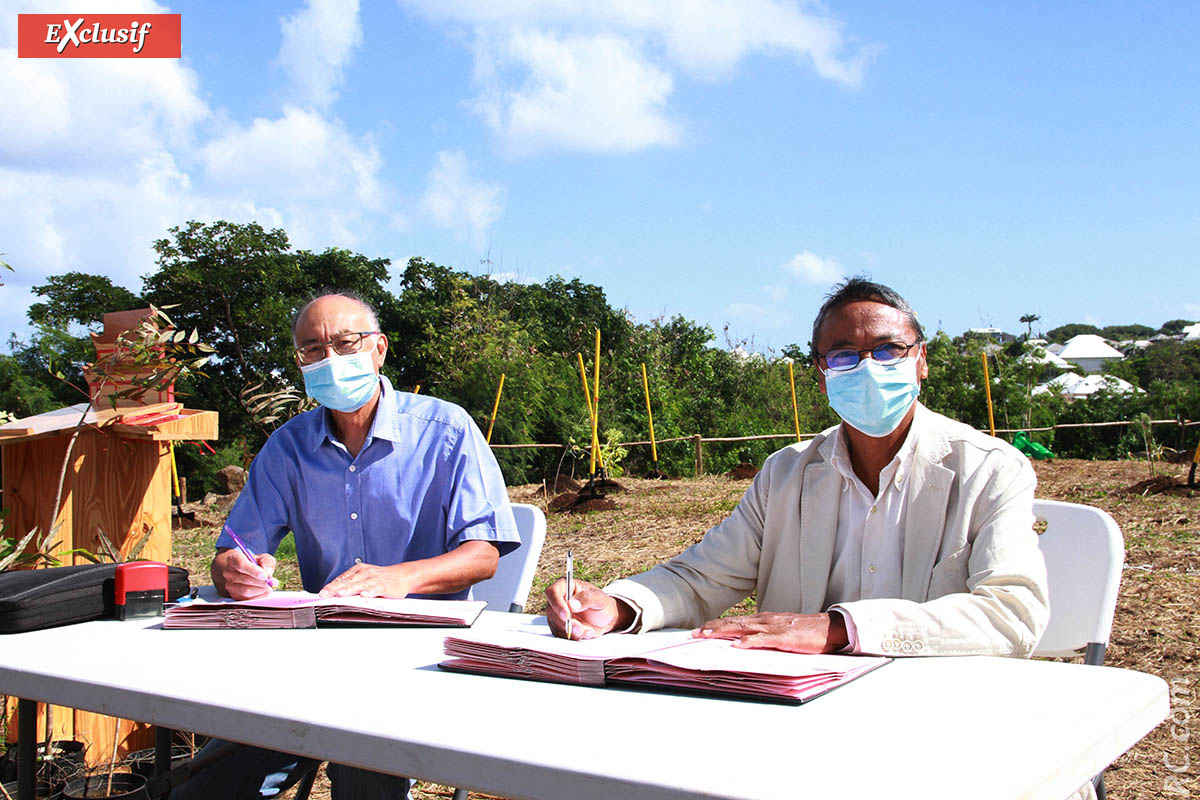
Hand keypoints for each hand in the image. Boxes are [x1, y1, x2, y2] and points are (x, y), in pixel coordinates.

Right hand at [213, 548, 276, 599]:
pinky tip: (264, 591)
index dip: (254, 571)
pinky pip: (246, 599)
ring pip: (245, 591)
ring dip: (260, 590)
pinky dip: (258, 596)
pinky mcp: (233, 595)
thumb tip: (268, 573)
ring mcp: (229, 585)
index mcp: (233, 559)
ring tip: (269, 586)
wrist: (234, 569)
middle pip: (245, 579)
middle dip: (261, 582)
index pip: (241, 565)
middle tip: (272, 582)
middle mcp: (228, 573)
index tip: (265, 575)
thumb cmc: (250, 562)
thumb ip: (266, 562)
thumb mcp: (260, 557)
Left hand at [320, 563, 411, 597]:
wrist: (403, 575)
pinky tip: (364, 594)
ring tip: (340, 594)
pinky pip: (376, 588)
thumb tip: (334, 594)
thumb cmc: (381, 579)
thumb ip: (351, 585)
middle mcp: (365, 573)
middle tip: (325, 594)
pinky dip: (370, 591)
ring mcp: (375, 578)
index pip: (341, 579)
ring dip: (350, 589)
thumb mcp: (364, 579)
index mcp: (358, 571)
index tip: (321, 594)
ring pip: (360, 584)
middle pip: (348, 581)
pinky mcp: (385, 585)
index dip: (331, 587)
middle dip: (335, 588)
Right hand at [544, 578, 628, 638]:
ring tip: (588, 631)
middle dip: (566, 623)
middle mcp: (558, 599)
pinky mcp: (558, 627)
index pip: (552, 592)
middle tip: (580, 629)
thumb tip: (572, 604)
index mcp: (566, 586)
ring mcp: (556, 614)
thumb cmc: (602, 604)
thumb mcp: (600, 599)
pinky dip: (573, 637)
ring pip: (555, 625)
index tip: (567, 616)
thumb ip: (587, 598)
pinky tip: (585, 633)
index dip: (557, 604)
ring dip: (571, 632)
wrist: (605, 619)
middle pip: (551, 611)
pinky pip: (560, 635)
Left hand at [693, 612, 847, 653]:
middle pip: (734, 623)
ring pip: (743, 628)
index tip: (699, 630)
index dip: (717, 625)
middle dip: (713, 628)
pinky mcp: (785, 638)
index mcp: (764, 620)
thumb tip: (745, 645)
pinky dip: (749, 641)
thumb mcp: (781, 633)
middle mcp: (765, 621)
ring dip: (723, 631)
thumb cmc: (806, 633)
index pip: (735, 622)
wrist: (830, 628)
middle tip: (694, 633)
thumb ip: (764, 637)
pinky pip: (764, 639)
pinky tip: (737, 645)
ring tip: (706, 635)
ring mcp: (774, 628)